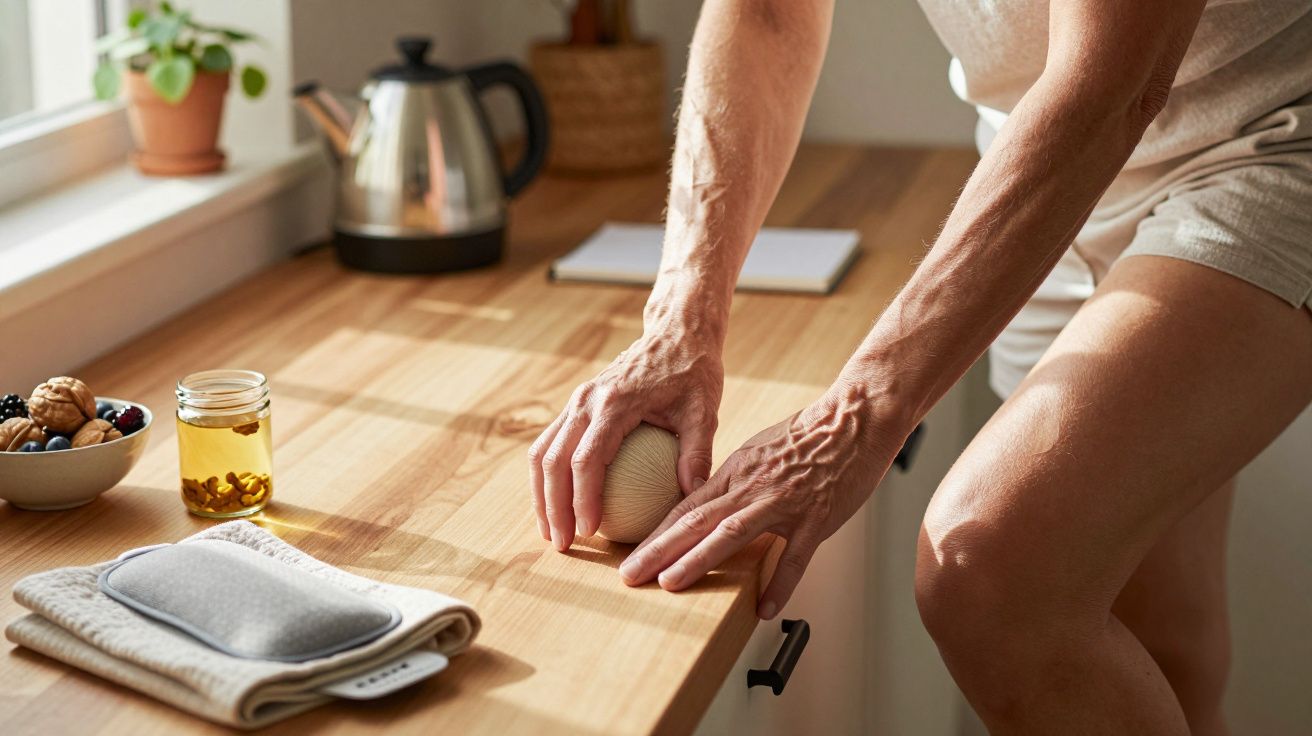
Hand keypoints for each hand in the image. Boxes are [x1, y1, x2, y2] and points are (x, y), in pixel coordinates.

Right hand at [528, 311, 724, 550]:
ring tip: (551, 531)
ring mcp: (576, 401)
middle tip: (562, 544)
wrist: (675, 333)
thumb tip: (691, 498)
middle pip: (553, 459)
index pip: (588, 459)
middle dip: (552, 506)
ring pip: (542, 452)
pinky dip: (548, 476)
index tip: (589, 531)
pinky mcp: (576, 404)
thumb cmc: (693, 373)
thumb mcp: (704, 411)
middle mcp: (586, 401)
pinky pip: (551, 443)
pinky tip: (559, 505)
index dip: (583, 499)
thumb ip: (697, 454)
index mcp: (615, 403)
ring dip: (541, 494)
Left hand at [616, 383, 906, 618]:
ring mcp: (783, 503)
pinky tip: (764, 609)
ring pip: (731, 534)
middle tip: (630, 575)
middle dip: (658, 550)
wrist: (854, 420)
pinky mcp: (816, 518)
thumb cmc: (809, 435)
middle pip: (695, 521)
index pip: (685, 507)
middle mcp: (751, 487)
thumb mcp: (759, 452)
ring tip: (670, 584)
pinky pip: (794, 557)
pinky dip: (778, 584)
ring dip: (697, 559)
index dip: (655, 534)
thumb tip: (708, 504)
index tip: (629, 556)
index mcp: (735, 472)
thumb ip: (734, 481)